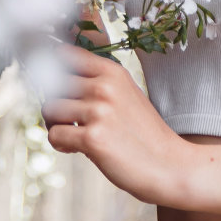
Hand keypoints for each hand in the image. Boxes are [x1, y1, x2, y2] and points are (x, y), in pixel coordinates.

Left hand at [39, 42, 195, 207]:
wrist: (172, 166)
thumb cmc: (144, 133)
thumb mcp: (125, 94)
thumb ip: (96, 83)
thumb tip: (52, 78)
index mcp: (112, 72)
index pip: (64, 54)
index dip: (50, 68)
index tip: (51, 83)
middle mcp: (104, 87)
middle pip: (51, 83)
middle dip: (55, 103)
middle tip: (68, 120)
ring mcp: (99, 112)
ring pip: (49, 109)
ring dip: (55, 125)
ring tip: (74, 135)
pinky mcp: (93, 138)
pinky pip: (54, 135)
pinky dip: (61, 145)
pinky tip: (78, 149)